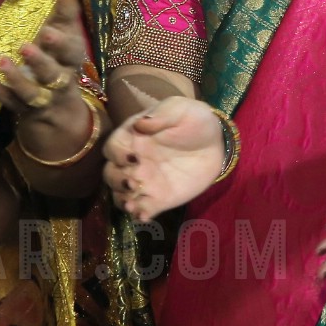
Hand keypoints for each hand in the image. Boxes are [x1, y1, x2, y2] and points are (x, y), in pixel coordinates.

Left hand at [0, 0, 91, 133]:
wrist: (60, 107)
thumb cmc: (60, 59)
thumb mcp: (65, 35)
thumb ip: (65, 11)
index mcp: (71, 59)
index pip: (71, 51)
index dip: (61, 43)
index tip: (47, 30)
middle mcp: (60, 80)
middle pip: (53, 74)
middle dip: (39, 62)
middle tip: (23, 46)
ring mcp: (42, 97)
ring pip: (31, 92)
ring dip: (15, 78)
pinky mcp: (24, 109)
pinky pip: (10, 102)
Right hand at [102, 88, 225, 221]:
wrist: (215, 142)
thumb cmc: (193, 120)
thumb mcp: (180, 109)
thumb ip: (162, 114)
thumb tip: (141, 123)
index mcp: (133, 138)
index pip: (112, 148)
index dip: (117, 154)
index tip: (133, 157)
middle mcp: (133, 162)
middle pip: (110, 174)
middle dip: (117, 180)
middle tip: (134, 182)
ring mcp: (145, 182)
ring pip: (121, 195)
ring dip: (123, 200)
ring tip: (133, 204)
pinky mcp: (159, 198)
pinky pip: (143, 209)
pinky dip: (139, 214)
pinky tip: (144, 216)